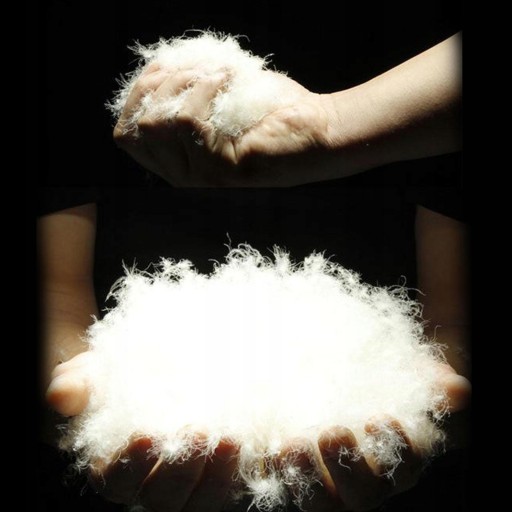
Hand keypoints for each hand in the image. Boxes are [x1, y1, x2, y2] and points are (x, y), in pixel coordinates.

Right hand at [46, 352, 238, 511]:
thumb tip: (61, 395)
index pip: (117, 481)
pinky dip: (252, 468)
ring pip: (202, 500)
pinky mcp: (220, 472)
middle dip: (182, 470)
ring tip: (231, 438)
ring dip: (218, 475)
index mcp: (115, 469)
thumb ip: (75, 385)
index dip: (131, 464)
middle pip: (164, 497)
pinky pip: (238, 483)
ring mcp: (190, 483)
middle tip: (199, 430)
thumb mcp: (91, 375)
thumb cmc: (115, 378)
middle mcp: (151, 485)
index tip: (146, 434)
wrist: (151, 372)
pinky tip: (271, 445)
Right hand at [113, 64, 345, 186]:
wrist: (315, 128)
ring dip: (185, 83)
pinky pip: (190, 120)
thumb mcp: (214, 95)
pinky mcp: (222, 170)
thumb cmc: (267, 109)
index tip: (163, 70)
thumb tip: (152, 71)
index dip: (136, 97)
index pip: (126, 136)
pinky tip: (232, 80)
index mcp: (178, 160)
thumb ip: (180, 90)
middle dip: (157, 88)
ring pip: (158, 123)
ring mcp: (203, 177)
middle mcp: (185, 176)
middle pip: (134, 131)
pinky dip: (208, 87)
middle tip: (194, 69)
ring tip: (218, 73)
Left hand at [277, 362, 470, 510]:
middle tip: (332, 429)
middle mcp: (359, 479)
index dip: (398, 450)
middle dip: (347, 468)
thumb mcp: (402, 370)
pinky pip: (269, 484)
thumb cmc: (373, 374)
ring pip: (316, 501)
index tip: (382, 415)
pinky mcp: (281, 470)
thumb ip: (428, 380)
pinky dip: (258, 468)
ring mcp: (319, 479)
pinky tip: (246, 437)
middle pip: (359, 497)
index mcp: (394, 458)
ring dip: (304, 476)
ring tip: (293, 440)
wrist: (330, 373)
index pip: (405, 468)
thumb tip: (457, 389)